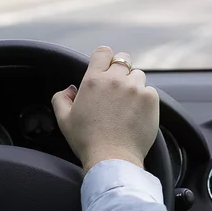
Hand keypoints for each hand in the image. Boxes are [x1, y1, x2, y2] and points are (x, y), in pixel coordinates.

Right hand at [52, 46, 159, 172]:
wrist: (113, 158)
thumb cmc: (87, 141)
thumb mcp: (64, 120)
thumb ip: (61, 98)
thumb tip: (70, 89)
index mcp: (93, 80)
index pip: (103, 52)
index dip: (105, 58)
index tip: (106, 68)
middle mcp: (115, 80)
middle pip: (123, 59)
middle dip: (121, 69)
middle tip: (118, 88)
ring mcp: (135, 88)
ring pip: (138, 75)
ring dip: (134, 85)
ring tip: (127, 104)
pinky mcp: (150, 99)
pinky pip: (150, 90)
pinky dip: (145, 99)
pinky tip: (137, 114)